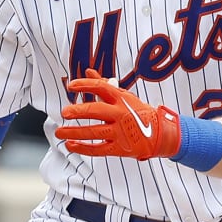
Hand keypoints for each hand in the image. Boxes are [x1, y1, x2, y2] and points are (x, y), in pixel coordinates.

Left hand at [55, 69, 180, 160]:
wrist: (161, 134)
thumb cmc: (139, 112)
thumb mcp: (125, 96)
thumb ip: (104, 85)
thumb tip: (87, 72)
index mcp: (121, 99)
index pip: (101, 87)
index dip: (85, 85)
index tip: (71, 86)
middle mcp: (120, 114)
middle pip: (96, 110)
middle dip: (78, 111)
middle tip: (64, 112)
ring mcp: (120, 132)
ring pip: (94, 132)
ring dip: (74, 133)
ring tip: (59, 132)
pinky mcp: (120, 148)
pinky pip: (98, 149)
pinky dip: (82, 148)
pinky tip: (70, 145)